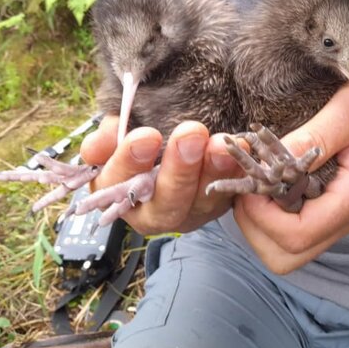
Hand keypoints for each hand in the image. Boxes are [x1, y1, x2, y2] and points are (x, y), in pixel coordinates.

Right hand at [80, 117, 241, 233]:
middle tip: (191, 134)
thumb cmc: (137, 140)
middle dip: (179, 168)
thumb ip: (106, 137)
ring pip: (202, 201)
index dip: (131, 161)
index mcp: (117, 192)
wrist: (170, 144)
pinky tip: (242, 148)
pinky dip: (237, 170)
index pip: (117, 182)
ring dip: (214, 170)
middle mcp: (152, 212)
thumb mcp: (116, 134)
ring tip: (221, 143)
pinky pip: (230, 193)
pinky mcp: (216, 205)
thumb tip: (106, 136)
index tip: (147, 136)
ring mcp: (188, 213)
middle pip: (166, 201)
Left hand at [233, 72, 348, 273]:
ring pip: (286, 252)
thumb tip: (274, 160)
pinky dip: (269, 218)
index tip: (250, 182)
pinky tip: (267, 185)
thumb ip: (317, 135)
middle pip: (286, 256)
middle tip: (247, 188)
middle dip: (254, 227)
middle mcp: (344, 218)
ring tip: (254, 185)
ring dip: (259, 225)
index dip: (263, 215)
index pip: (299, 234)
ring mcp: (336, 219)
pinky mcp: (328, 213)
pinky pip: (292, 234)